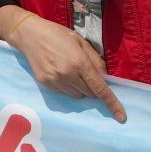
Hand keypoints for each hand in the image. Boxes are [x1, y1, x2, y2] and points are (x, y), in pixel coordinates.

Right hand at [7, 12, 125, 121]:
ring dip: (80, 88)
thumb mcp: (80, 42)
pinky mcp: (45, 83)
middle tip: (86, 73)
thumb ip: (96, 60)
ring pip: (76, 95)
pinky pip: (64, 93)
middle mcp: (67, 75)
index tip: (121, 117)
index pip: (100, 89)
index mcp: (80, 63)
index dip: (112, 103)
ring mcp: (55, 81)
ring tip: (71, 72)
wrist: (29, 34)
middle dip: (93, 87)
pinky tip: (60, 73)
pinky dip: (68, 87)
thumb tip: (105, 77)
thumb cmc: (57, 34)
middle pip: (89, 94)